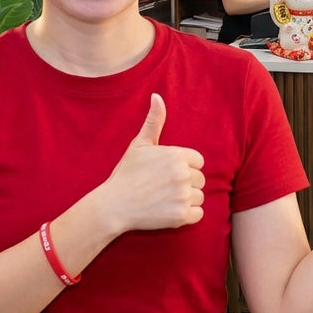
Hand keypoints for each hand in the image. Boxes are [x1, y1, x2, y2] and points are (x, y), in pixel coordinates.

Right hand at [99, 94, 204, 231]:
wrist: (112, 206)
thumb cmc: (126, 174)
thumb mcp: (140, 145)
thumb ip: (154, 121)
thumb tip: (157, 96)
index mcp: (177, 155)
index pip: (198, 161)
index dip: (184, 168)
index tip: (165, 174)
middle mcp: (183, 174)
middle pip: (200, 180)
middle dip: (185, 184)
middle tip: (162, 188)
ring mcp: (183, 195)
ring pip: (199, 197)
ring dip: (186, 200)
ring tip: (163, 200)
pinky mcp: (181, 216)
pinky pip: (198, 214)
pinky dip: (187, 216)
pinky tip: (168, 211)